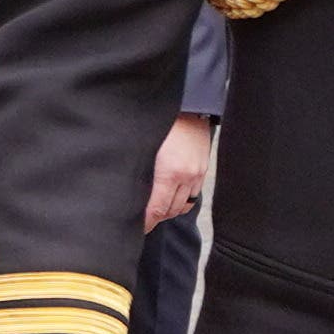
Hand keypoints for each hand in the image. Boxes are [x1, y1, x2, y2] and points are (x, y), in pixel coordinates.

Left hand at [142, 113, 216, 232]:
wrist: (189, 105)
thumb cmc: (162, 124)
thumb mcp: (144, 147)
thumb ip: (139, 172)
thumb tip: (130, 194)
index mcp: (169, 172)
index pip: (156, 209)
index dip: (145, 222)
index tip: (135, 227)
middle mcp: (186, 176)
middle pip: (169, 210)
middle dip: (155, 217)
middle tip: (141, 220)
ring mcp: (197, 173)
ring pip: (182, 205)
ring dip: (168, 210)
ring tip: (154, 210)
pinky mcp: (203, 169)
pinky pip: (193, 195)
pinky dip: (181, 200)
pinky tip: (170, 198)